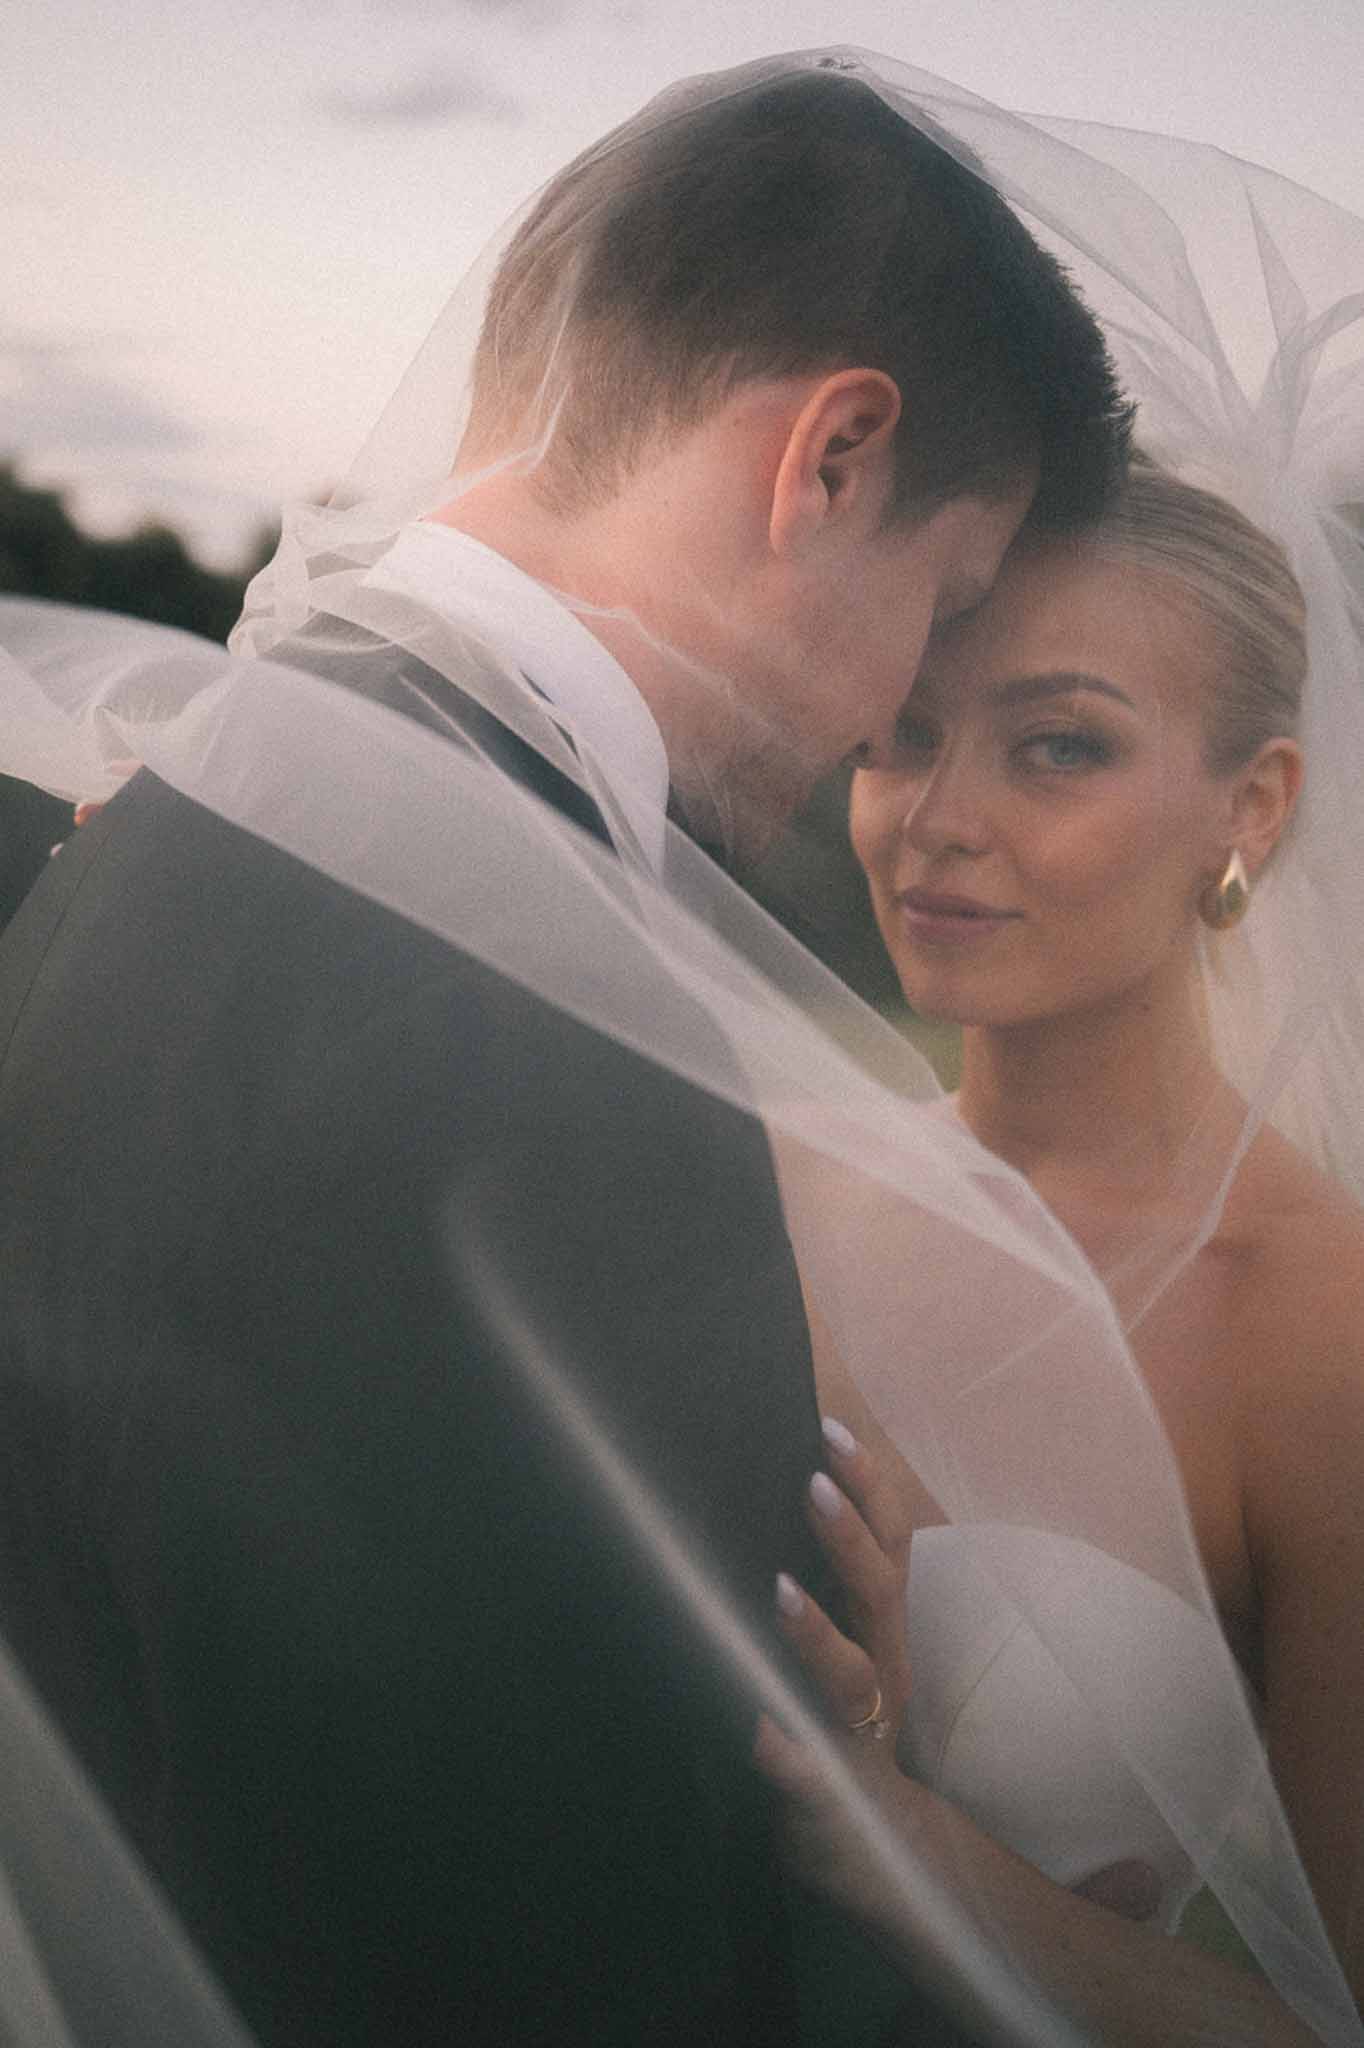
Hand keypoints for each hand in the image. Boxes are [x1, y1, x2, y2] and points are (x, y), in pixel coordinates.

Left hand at [753, 1418, 916, 1920]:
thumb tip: (768, 1500)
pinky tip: (757, 1728)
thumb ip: (815, 1590)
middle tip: (812, 1482)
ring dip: (819, 1635)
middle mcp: (883, 1673)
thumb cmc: (838, 1729)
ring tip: (780, 1592)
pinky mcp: (832, 1796)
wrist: (886, 1862)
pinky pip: (810, 1773)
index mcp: (880, 1631)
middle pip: (882, 1592)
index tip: (829, 1427)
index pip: (888, 1543)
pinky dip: (786, 1751)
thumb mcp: (835, 1651)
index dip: (867, 1485)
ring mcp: (861, 1735)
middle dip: (850, 1536)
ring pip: (854, 1678)